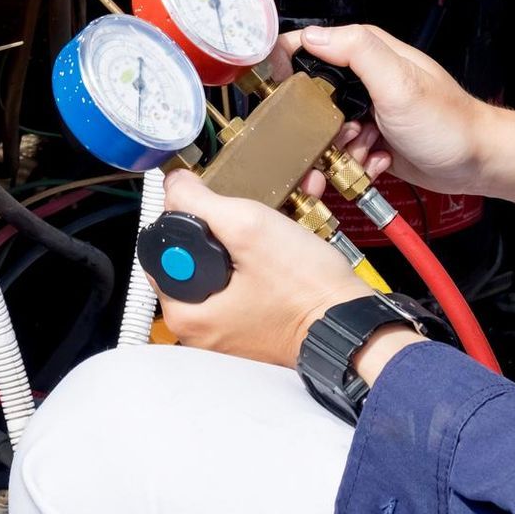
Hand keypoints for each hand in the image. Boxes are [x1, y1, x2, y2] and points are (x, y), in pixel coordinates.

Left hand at [154, 170, 373, 367]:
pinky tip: (283, 240)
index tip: (219, 208)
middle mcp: (199, 329)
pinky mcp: (252, 324)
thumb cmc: (306, 288)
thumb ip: (200, 202)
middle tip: (253, 217)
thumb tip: (174, 184)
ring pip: (224, 264)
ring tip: (275, 222)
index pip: (161, 248)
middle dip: (224, 223)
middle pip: (194, 255)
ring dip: (248, 236)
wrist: (353, 322)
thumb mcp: (248, 228)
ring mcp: (227, 329)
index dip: (188, 217)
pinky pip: (244, 280)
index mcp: (185, 314)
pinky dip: (261, 257)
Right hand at [277, 23, 497, 199]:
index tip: (279, 89)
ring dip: (340, 146)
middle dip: (318, 122)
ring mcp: (367, 108)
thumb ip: (357, 52)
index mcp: (367, 52)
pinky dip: (356, 161)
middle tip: (341, 132)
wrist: (476, 163)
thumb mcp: (399, 83)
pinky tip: (378, 161)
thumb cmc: (447, 122)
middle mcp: (364, 77)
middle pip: (310, 94)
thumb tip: (312, 36)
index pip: (309, 44)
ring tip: (367, 148)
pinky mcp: (371, 136)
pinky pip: (344, 150)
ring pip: (325, 128)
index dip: (286, 63)